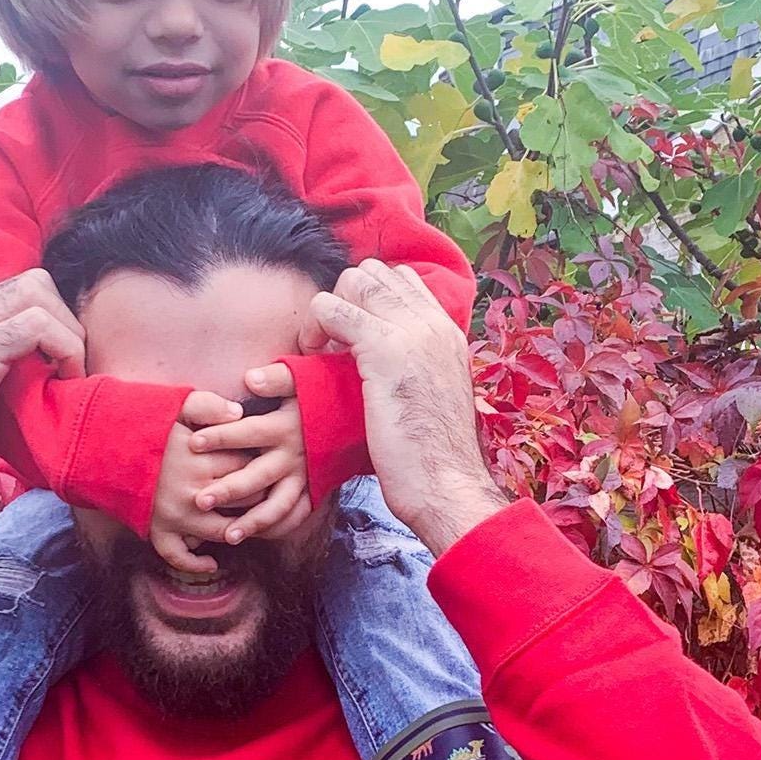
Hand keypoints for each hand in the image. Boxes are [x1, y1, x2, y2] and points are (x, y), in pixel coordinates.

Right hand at [0, 271, 86, 612]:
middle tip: (76, 372)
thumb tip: (47, 379)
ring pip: (35, 295)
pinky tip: (64, 385)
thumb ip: (4, 384)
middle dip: (69, 323)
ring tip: (72, 381)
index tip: (69, 367)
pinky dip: (62, 349)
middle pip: (33, 283)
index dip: (57, 322)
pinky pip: (31, 327)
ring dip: (70, 335)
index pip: (21, 292)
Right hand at [149, 391, 256, 573]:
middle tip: (263, 490)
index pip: (247, 463)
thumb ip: (207, 404)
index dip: (257, 460)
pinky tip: (212, 562)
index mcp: (200, 457)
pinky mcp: (156, 531)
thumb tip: (239, 413)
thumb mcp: (170, 404)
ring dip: (238, 529)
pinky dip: (198, 563)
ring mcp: (175, 516)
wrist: (92, 445)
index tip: (260, 458)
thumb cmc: (133, 421)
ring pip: (223, 531)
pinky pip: (180, 556)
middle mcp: (192, 490)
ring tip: (245, 522)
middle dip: (257, 494)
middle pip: (243, 499)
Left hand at [188, 364, 313, 543]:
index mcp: (285, 427)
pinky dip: (276, 529)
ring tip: (228, 536)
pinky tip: (253, 535)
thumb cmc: (321, 393)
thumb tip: (250, 379)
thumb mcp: (302, 378)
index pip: (248, 432)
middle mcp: (293, 456)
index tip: (193, 443)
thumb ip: (276, 377)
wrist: (359, 417)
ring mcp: (304, 477)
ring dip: (253, 523)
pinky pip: (296, 516)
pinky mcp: (313, 491)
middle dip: (229, 491)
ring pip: (278, 506)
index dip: (221, 436)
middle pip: (258, 477)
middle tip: (200, 501)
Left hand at [308, 259, 506, 552]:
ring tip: (320, 351)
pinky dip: (315, 327)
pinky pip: (332, 309)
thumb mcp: (434, 402)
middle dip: (344, 299)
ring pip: (354, 281)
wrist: (448, 486)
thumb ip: (420, 374)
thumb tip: (400, 373)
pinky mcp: (382, 351)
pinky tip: (313, 359)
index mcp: (446, 334)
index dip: (368, 301)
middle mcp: (432, 324)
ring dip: (327, 310)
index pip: (402, 282)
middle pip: (376, 273)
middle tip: (330, 344)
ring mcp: (410, 333)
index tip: (352, 340)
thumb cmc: (436, 462)